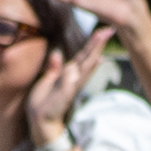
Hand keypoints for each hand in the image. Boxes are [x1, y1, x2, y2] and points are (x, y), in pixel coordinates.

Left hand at [24, 25, 112, 144]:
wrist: (40, 122)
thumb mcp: (47, 81)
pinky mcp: (68, 92)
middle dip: (98, 43)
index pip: (82, 56)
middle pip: (88, 57)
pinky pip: (78, 76)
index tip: (102, 31)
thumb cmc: (43, 104)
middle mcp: (74, 78)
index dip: (92, 43)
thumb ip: (54, 68)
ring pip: (86, 64)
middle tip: (110, 29)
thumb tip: (57, 54)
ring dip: (96, 51)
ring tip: (103, 37)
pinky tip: (97, 59)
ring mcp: (72, 84)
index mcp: (69, 74)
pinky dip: (86, 69)